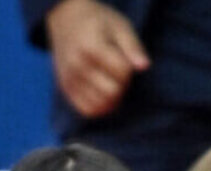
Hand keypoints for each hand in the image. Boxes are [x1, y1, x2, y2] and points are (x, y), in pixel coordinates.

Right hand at [46, 0, 149, 117]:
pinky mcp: (66, 89)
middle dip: (123, 85)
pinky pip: (88, 110)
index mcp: (91, 47)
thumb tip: (144, 67)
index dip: (130, 69)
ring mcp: (70, 79)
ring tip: (111, 82)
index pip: (123, 72)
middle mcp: (77, 66)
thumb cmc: (98, 23)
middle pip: (112, 92)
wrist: (66, 19)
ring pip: (101, 105)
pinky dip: (101, 107)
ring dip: (114, 98)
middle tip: (119, 73)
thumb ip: (132, 46)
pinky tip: (104, 94)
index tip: (125, 60)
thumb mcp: (119, 26)